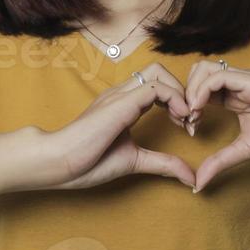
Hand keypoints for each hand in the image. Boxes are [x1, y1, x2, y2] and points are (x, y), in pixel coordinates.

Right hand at [38, 63, 197, 191]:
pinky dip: (175, 99)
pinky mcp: (121, 103)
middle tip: (190, 120)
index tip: (187, 127)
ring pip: (158, 72)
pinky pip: (155, 86)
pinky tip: (179, 119)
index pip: (157, 85)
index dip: (179, 101)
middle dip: (183, 90)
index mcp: (124, 104)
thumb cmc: (87, 162)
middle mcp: (122, 94)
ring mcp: (120, 95)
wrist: (58, 162)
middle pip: (159, 71)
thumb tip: (191, 178)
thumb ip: (163, 164)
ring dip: (181, 92)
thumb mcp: (135, 160)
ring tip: (187, 119)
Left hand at [183, 61, 249, 193]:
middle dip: (184, 94)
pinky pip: (218, 76)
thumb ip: (220, 162)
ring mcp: (245, 80)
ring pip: (204, 69)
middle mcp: (237, 84)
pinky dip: (202, 91)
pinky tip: (200, 110)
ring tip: (192, 116)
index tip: (188, 128)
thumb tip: (198, 183)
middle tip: (187, 120)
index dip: (187, 105)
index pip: (200, 89)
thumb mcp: (245, 150)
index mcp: (235, 97)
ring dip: (190, 91)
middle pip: (197, 73)